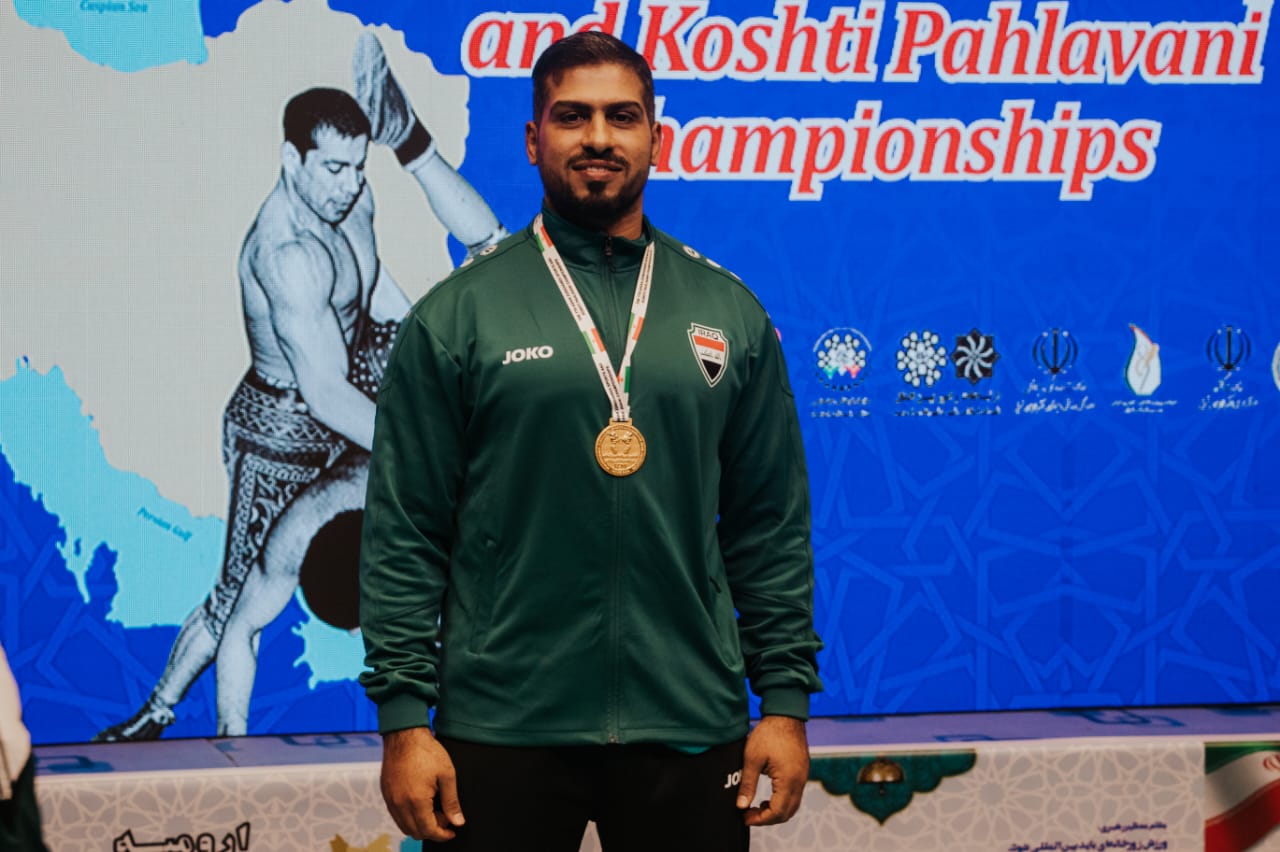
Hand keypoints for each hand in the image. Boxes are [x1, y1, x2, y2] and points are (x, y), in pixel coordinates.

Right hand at [380, 726, 464, 840]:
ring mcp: (390, 799)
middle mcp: (399, 804)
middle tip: (444, 816)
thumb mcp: (447, 775)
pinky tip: (420, 803)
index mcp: (416, 800)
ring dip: (419, 825)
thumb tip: (458, 822)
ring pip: (404, 826)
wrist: (405, 735)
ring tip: (433, 809)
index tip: (452, 831)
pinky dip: (408, 817)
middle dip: (432, 830)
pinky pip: (396, 815)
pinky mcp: (386, 793)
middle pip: (415, 832)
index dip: (442, 835)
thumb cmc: (426, 751)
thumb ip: (452, 802)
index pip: (428, 830)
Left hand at [736, 715, 809, 825]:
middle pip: (787, 813)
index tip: (745, 817)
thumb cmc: (769, 733)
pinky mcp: (802, 771)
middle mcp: (799, 782)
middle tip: (749, 815)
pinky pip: (795, 795)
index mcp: (788, 780)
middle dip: (768, 818)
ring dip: (776, 811)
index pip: (777, 812)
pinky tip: (769, 796)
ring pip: (793, 805)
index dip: (760, 819)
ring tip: (757, 807)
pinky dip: (783, 801)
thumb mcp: (752, 758)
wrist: (786, 715)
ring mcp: (803, 777)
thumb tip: (741, 806)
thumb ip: (747, 784)